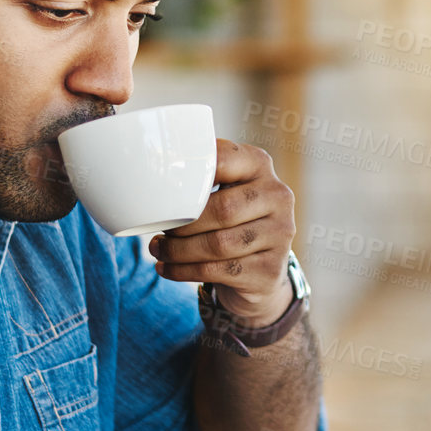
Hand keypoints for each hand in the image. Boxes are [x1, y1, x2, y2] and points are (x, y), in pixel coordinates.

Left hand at [149, 139, 294, 324]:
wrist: (261, 271)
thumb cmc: (232, 222)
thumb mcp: (225, 190)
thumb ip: (201, 178)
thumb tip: (150, 179)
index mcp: (260, 166)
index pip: (225, 159)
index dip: (192, 173)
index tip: (164, 185)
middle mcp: (277, 197)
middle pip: (223, 209)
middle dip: (183, 223)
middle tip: (160, 229)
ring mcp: (280, 235)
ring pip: (219, 244)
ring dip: (178, 250)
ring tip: (157, 249)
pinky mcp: (270, 269)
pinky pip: (219, 271)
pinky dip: (184, 271)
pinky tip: (167, 268)